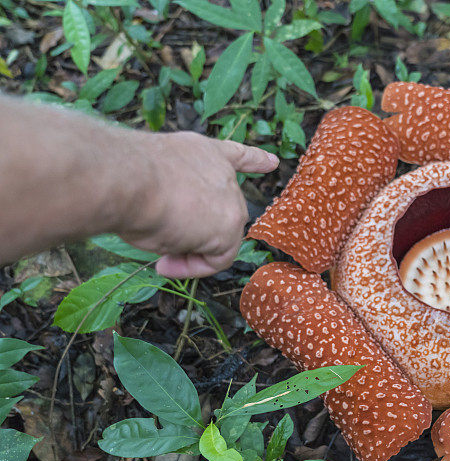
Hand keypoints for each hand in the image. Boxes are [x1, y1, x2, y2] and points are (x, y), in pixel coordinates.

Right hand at [117, 131, 277, 278]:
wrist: (125, 178)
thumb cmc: (124, 177)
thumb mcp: (153, 180)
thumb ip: (175, 197)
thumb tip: (176, 224)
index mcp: (202, 152)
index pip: (234, 156)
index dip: (254, 160)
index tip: (273, 162)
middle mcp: (222, 173)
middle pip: (220, 212)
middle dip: (193, 233)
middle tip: (158, 240)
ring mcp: (230, 199)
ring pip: (218, 239)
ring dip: (188, 251)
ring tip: (158, 252)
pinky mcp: (229, 226)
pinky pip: (218, 259)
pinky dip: (193, 267)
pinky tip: (167, 263)